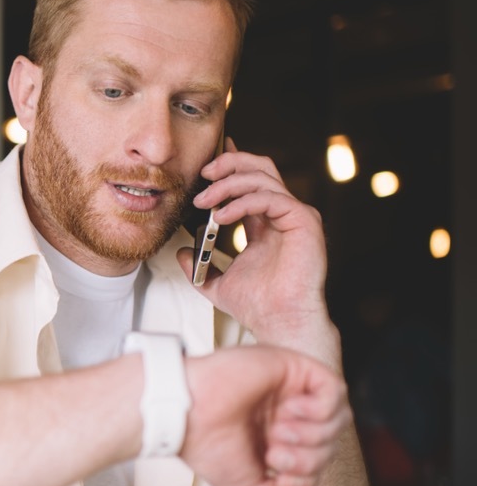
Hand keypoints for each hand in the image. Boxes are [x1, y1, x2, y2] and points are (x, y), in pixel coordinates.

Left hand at [176, 138, 329, 344]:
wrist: (279, 322)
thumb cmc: (257, 305)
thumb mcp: (215, 282)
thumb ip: (199, 266)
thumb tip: (181, 253)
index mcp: (265, 223)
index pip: (249, 182)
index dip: (230, 165)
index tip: (206, 164)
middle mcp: (282, 214)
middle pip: (259, 168)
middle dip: (229, 163)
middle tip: (203, 173)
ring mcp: (295, 216)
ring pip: (262, 177)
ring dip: (227, 184)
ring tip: (203, 201)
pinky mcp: (304, 221)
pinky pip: (270, 198)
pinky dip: (242, 202)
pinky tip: (221, 216)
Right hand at [180, 345, 351, 485]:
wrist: (187, 414)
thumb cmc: (206, 448)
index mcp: (276, 439)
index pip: (318, 461)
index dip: (306, 476)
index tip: (275, 473)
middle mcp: (287, 414)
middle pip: (330, 442)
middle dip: (308, 457)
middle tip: (274, 453)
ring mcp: (292, 390)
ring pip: (337, 418)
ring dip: (312, 434)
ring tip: (278, 431)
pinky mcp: (294, 367)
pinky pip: (334, 390)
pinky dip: (320, 409)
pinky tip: (289, 410)